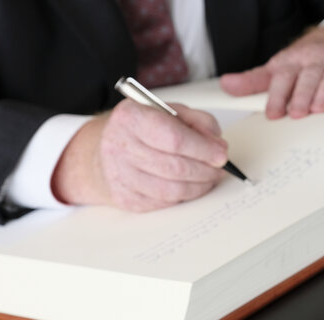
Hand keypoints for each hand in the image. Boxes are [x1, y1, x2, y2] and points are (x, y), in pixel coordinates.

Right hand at [51, 100, 227, 211]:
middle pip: (175, 167)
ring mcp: (120, 175)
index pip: (174, 138)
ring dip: (199, 186)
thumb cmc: (140, 131)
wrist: (101, 153)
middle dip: (206, 170)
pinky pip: (165, 203)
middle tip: (220, 168)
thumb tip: (217, 145)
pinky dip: (185, 196)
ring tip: (209, 177)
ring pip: (172, 190)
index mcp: (131, 117)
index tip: (221, 154)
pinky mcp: (125, 199)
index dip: (203, 149)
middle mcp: (120, 145)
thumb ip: (197, 122)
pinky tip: (191, 186)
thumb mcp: (168, 112)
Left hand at [219, 24, 323, 118]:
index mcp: (294, 61)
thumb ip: (255, 81)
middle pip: (308, 78)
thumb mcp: (280, 67)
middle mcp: (316, 60)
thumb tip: (227, 86)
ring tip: (321, 107)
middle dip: (302, 96)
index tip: (274, 112)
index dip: (277, 96)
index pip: (283, 78)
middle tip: (297, 112)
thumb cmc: (310, 57)